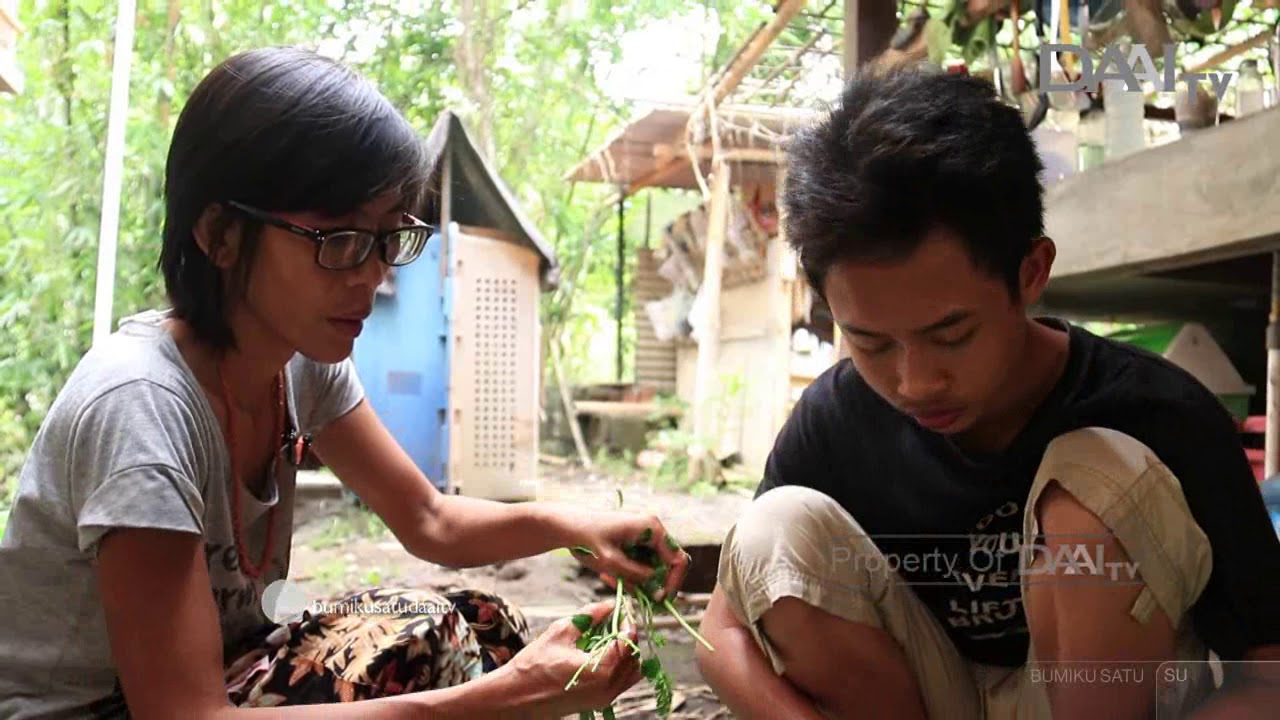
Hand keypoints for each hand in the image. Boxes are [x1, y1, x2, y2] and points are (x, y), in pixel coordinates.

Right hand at [494, 600, 641, 718]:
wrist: (516, 697)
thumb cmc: (534, 665)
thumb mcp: (560, 632)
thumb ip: (589, 616)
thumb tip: (608, 605)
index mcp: (601, 670)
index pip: (629, 641)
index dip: (627, 622)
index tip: (621, 609)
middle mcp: (608, 688)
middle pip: (633, 657)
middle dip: (627, 635)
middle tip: (615, 620)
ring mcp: (605, 698)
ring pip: (630, 672)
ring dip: (625, 652)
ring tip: (607, 636)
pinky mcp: (599, 702)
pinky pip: (620, 682)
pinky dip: (618, 666)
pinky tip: (600, 652)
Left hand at [572, 510, 690, 601]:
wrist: (567, 525)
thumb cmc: (586, 539)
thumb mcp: (610, 562)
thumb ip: (635, 576)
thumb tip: (657, 589)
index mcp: (652, 528)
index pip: (678, 560)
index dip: (672, 583)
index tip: (659, 600)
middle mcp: (653, 529)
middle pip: (668, 564)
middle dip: (654, 583)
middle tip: (637, 597)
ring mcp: (644, 534)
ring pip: (654, 566)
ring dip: (638, 580)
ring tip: (612, 580)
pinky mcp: (635, 541)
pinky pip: (642, 563)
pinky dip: (630, 574)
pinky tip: (609, 574)